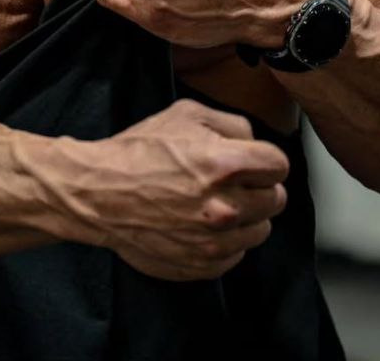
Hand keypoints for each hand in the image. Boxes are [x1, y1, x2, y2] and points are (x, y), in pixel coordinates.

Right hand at [84, 99, 287, 280]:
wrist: (100, 193)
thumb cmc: (140, 151)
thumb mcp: (186, 114)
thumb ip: (231, 123)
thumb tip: (253, 142)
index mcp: (225, 165)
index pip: (280, 165)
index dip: (265, 158)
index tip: (252, 160)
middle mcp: (226, 207)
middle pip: (276, 199)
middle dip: (258, 186)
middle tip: (232, 180)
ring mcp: (215, 242)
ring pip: (260, 229)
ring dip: (246, 216)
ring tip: (216, 202)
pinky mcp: (203, 265)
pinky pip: (236, 255)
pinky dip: (226, 241)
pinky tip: (202, 223)